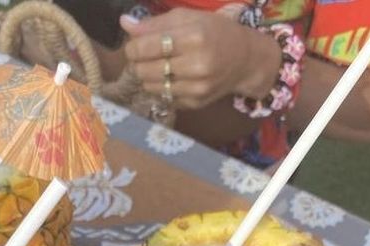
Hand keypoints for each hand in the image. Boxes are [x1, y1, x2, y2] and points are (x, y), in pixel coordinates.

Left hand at [121, 8, 280, 108]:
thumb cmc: (214, 32)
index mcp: (193, 37)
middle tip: (145, 57)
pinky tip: (173, 78)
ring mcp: (196, 88)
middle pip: (144, 70)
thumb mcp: (188, 18)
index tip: (134, 46)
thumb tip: (125, 24)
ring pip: (151, 87)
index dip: (133, 47)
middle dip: (138, 63)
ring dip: (148, 77)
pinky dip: (162, 88)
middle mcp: (196, 65)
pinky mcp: (195, 103)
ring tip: (159, 66)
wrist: (244, 60)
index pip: (146, 47)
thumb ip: (155, 23)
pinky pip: (164, 97)